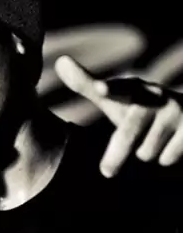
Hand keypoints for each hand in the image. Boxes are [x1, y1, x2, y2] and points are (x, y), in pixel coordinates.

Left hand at [55, 55, 182, 176]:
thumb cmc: (140, 110)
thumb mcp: (115, 100)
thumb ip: (87, 85)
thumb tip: (60, 61)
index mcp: (133, 89)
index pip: (118, 90)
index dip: (108, 89)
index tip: (100, 89)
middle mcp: (156, 95)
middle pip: (127, 134)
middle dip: (115, 156)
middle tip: (107, 172)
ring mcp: (175, 110)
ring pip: (147, 151)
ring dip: (146, 153)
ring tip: (152, 142)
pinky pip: (167, 158)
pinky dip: (165, 159)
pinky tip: (169, 147)